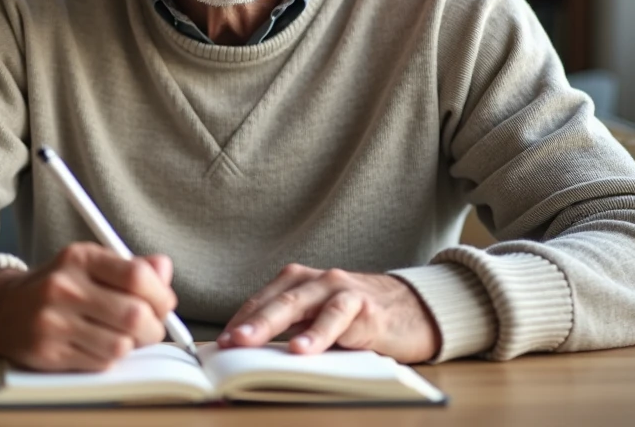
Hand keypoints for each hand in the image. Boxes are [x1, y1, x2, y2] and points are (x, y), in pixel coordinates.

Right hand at [0, 242, 176, 370]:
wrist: (1, 310)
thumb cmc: (55, 286)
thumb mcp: (89, 264)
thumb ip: (130, 266)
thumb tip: (164, 269)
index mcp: (79, 257)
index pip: (137, 276)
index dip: (161, 295)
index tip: (163, 303)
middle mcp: (64, 287)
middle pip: (134, 315)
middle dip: (153, 327)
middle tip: (150, 327)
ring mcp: (54, 322)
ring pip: (121, 345)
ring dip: (131, 346)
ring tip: (122, 336)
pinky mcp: (49, 353)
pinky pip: (100, 363)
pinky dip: (108, 358)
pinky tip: (97, 345)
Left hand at [217, 265, 439, 363]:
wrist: (416, 309)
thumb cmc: (361, 319)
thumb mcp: (321, 321)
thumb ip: (293, 330)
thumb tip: (253, 355)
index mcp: (299, 282)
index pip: (261, 302)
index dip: (238, 322)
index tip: (217, 345)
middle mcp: (315, 280)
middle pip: (274, 301)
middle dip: (247, 322)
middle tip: (224, 343)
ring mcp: (339, 289)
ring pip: (298, 303)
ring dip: (270, 324)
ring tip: (249, 343)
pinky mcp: (364, 306)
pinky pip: (336, 318)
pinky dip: (317, 334)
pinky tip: (302, 349)